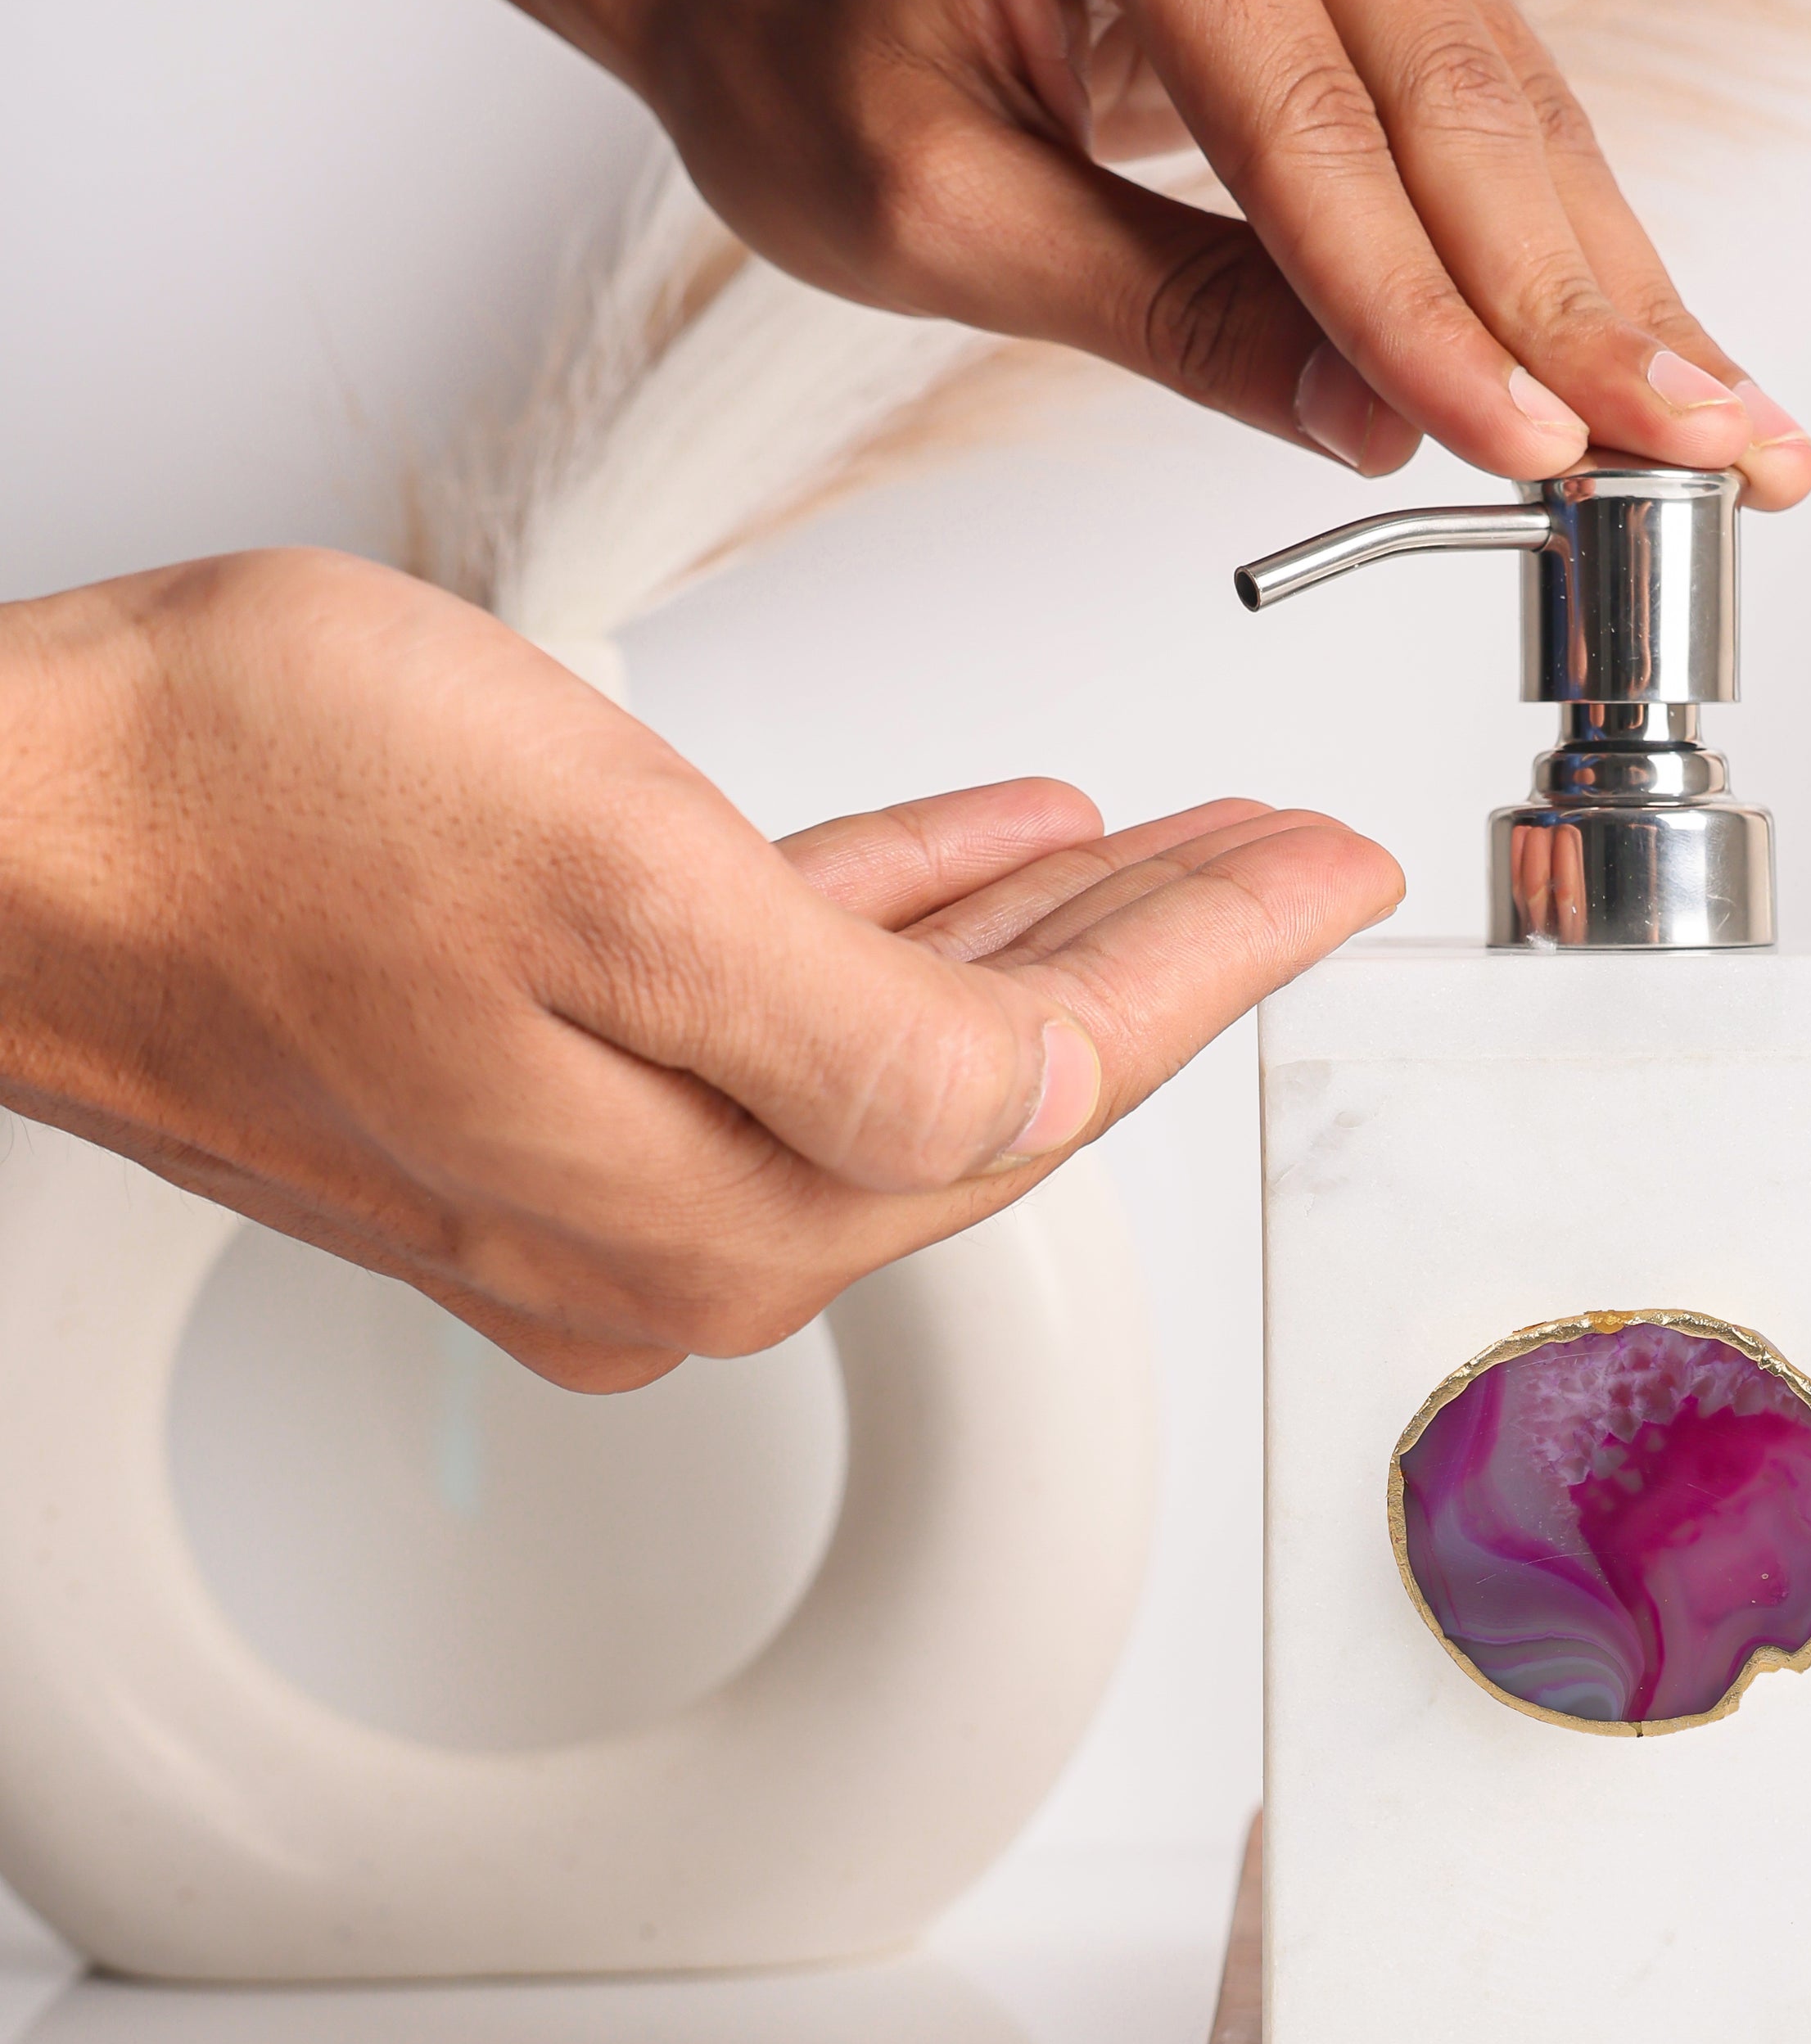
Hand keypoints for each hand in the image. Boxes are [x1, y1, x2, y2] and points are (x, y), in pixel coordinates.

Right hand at [0, 549, 1398, 1389]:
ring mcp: (595, 1175)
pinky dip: (893, 921)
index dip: (1219, 960)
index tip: (1340, 876)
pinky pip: (774, 1009)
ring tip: (1174, 842)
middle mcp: (673, 1232)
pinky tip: (982, 852)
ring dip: (1045, 935)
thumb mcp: (612, 879)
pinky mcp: (524, 1095)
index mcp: (725, 1200)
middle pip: (998, 1082)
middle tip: (1295, 857)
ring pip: (901, 1042)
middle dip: (1166, 955)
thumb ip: (864, 1026)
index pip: (1052, 1081)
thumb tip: (1041, 1105)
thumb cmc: (236, 811)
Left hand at [631, 0, 1810, 507]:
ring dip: (1618, 290)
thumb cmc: (813, 56)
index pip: (1315, 131)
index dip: (1432, 318)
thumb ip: (1177, 318)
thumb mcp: (949, 222)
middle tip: (1715, 458)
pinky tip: (1655, 351)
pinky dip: (1569, 245)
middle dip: (1588, 313)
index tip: (1541, 458)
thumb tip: (1384, 427)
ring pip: (1512, 112)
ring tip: (1731, 432)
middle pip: (1461, 105)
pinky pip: (1493, 105)